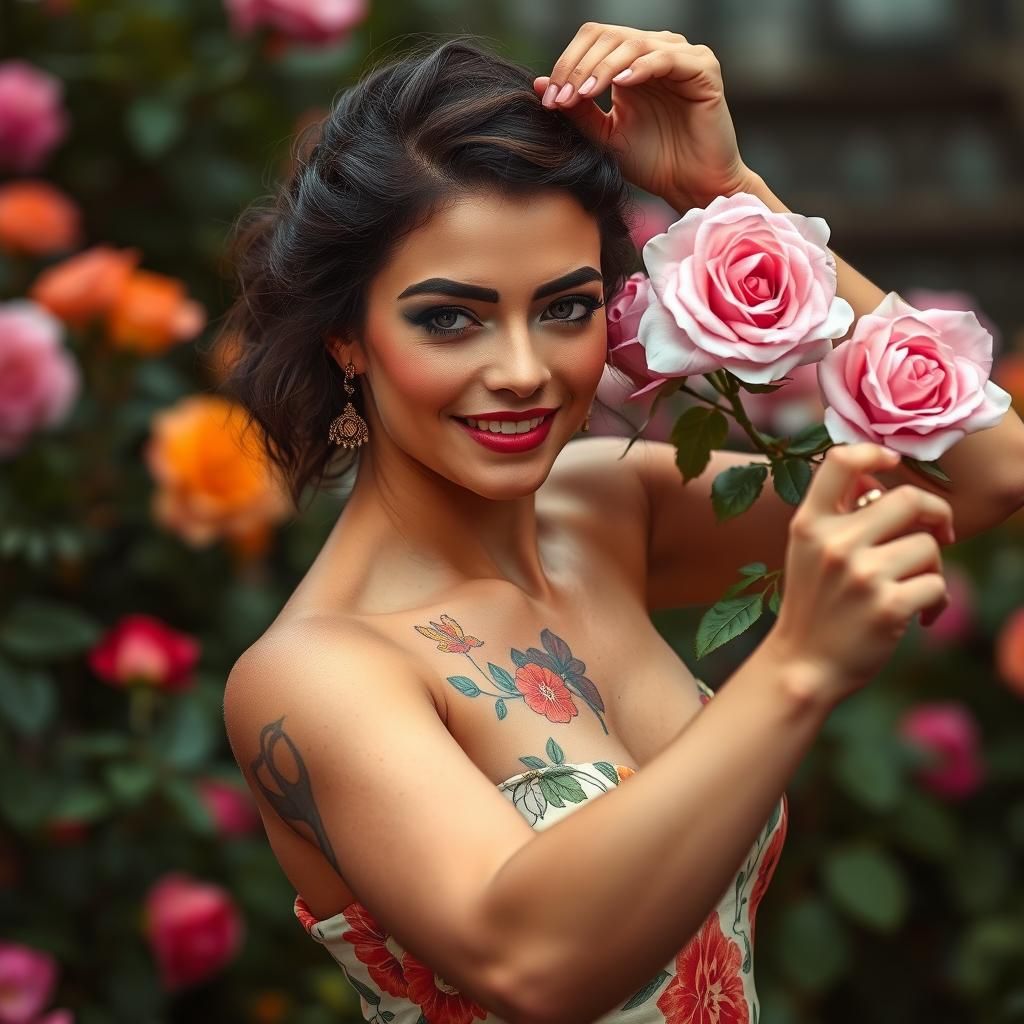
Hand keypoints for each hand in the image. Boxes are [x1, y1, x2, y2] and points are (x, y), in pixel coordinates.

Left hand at [533, 23, 751, 209]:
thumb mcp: (605, 136)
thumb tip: (538, 85)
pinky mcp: (702, 69)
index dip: (567, 65)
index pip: (592, 42)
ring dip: (602, 67)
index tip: (550, 101)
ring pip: (632, 43)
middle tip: (562, 99)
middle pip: (607, 36)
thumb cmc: (652, 163)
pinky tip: (621, 85)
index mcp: (631, 63)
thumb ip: (577, 110)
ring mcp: (680, 56)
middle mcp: (655, 51)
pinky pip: (666, 57)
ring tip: (584, 94)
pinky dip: (641, 68)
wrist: (690, 186)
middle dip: (579, 67)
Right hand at [767, 442, 954, 705]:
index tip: (891, 462)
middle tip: (938, 533)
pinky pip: (938, 586)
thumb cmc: (814, 604)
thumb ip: (836, 513)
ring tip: (913, 588)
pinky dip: (936, 601)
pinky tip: (919, 615)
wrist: (803, 667)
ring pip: (929, 546)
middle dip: (935, 514)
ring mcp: (861, 575)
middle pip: (909, 500)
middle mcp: (833, 544)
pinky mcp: (888, 607)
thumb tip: (874, 473)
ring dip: (932, 568)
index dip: (874, 452)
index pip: (841, 462)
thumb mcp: (808, 552)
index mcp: (809, 524)